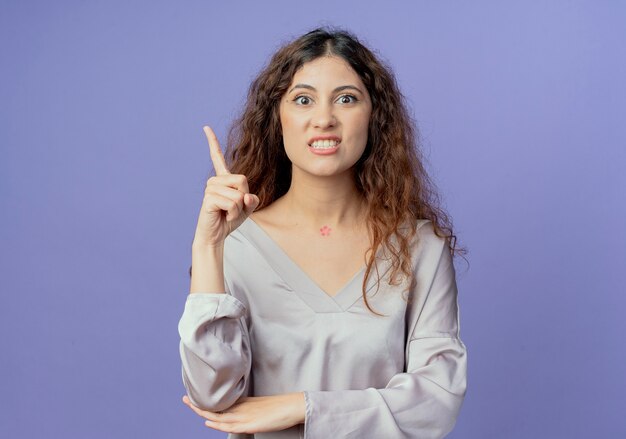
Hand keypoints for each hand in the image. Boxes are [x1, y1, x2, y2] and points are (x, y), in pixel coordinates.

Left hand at [182, 393, 305, 433]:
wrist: (294, 405)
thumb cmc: (281, 406)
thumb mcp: (261, 406)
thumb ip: (250, 408)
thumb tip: (242, 411)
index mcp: (245, 403)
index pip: (221, 403)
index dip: (208, 402)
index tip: (195, 397)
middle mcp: (242, 408)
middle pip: (217, 407)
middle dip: (199, 404)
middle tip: (184, 397)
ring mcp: (246, 416)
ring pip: (220, 416)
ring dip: (203, 412)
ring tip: (190, 405)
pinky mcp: (251, 424)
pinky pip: (230, 425)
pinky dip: (218, 424)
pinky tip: (208, 423)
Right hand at [193, 126, 259, 247]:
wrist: (216, 235)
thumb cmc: (230, 220)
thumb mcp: (247, 208)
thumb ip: (252, 199)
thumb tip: (246, 195)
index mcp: (223, 179)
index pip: (218, 157)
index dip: (212, 142)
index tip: (205, 127)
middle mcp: (214, 181)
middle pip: (242, 180)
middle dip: (245, 197)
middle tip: (234, 208)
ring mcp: (210, 189)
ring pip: (239, 195)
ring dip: (239, 209)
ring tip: (228, 213)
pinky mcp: (209, 199)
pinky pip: (233, 203)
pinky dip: (234, 214)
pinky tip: (224, 216)